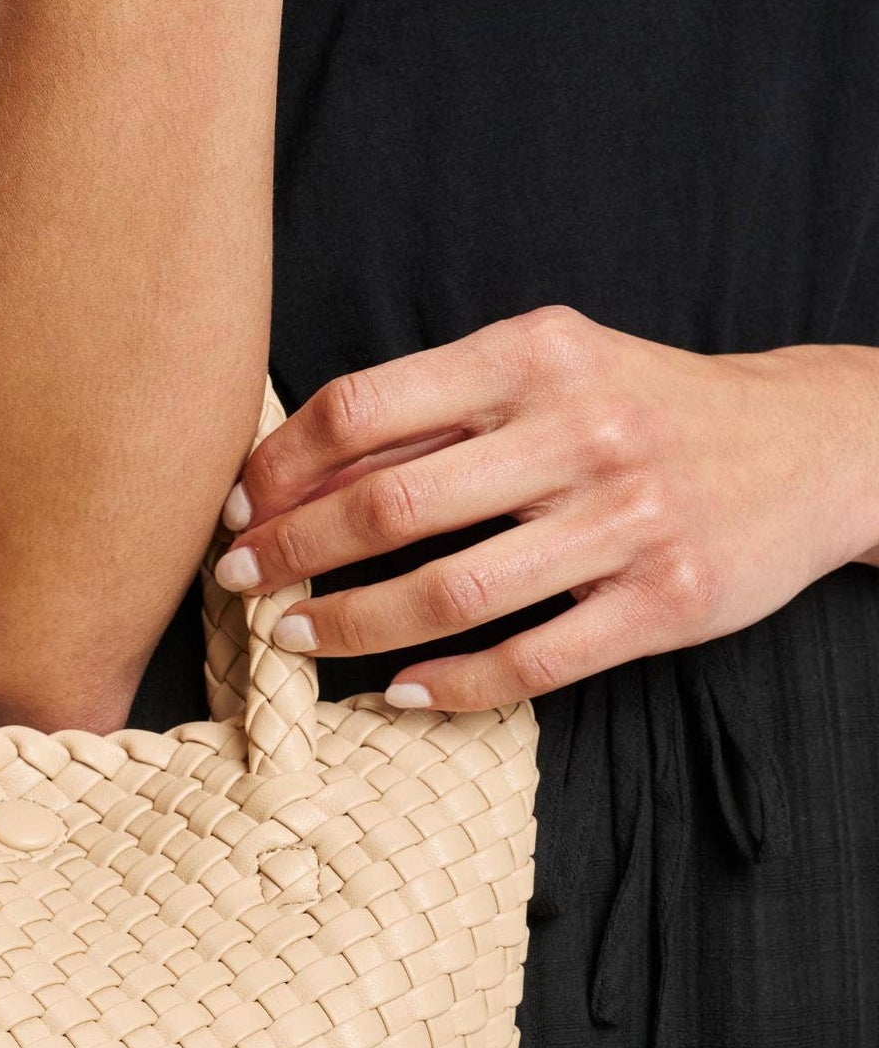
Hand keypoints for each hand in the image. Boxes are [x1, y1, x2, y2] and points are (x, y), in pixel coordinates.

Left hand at [212, 309, 878, 708]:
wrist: (812, 443)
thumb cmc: (642, 406)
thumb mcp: (550, 370)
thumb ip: (439, 412)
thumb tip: (296, 469)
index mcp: (535, 356)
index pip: (366, 409)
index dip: (281, 466)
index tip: (236, 507)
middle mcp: (580, 430)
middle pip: (391, 506)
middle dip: (291, 550)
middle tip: (237, 581)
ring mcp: (626, 521)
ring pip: (450, 593)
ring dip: (351, 625)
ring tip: (294, 637)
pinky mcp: (663, 603)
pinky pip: (530, 660)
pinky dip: (450, 684)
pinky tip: (397, 691)